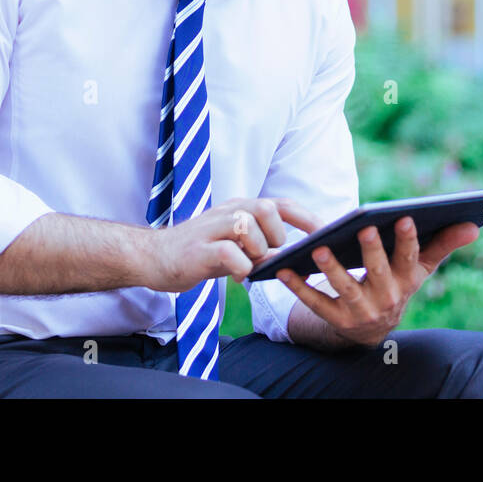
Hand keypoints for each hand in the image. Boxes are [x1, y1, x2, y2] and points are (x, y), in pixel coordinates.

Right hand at [146, 197, 321, 292]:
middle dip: (277, 234)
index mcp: (240, 209)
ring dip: (257, 251)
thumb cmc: (201, 254)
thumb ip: (264, 250)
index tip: (327, 233)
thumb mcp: (237, 249)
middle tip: (269, 253)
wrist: (155, 258)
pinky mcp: (199, 249)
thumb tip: (296, 259)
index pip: (280, 204)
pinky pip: (229, 253)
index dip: (306, 217)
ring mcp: (212, 228)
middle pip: (266, 208)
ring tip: (249, 266)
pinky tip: (237, 276)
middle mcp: (228, 212)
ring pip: (248, 226)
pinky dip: (240, 267)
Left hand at [277, 217, 478, 346]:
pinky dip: (299, 286)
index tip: (406, 217)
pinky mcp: (334, 318)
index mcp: (407, 281)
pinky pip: (315, 302)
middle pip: (378, 273)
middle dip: (372, 251)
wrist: (371, 328)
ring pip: (345, 289)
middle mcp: (386, 299)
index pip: (410, 259)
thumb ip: (444, 244)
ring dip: (331, 269)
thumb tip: (475, 223)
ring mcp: (359, 311)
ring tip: (319, 247)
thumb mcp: (419, 268)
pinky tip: (285, 268)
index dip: (408, 240)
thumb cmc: (397, 283)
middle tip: (365, 227)